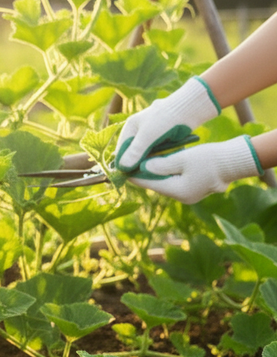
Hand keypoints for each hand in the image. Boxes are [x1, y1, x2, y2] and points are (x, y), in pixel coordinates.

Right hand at [115, 76, 219, 171]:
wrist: (189, 108)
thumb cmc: (165, 119)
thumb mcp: (147, 136)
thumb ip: (135, 152)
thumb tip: (121, 168)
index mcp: (131, 127)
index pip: (121, 149)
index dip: (123, 163)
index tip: (125, 176)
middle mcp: (139, 131)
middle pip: (133, 152)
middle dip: (135, 164)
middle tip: (138, 178)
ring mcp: (152, 134)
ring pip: (145, 153)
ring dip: (147, 162)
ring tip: (148, 174)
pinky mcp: (163, 138)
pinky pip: (156, 152)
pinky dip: (156, 159)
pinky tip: (158, 167)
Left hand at [128, 135, 262, 203]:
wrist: (235, 161)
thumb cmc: (209, 158)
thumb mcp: (182, 159)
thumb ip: (161, 164)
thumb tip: (142, 167)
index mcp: (178, 191)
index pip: (150, 184)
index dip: (135, 177)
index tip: (122, 171)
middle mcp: (183, 197)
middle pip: (157, 186)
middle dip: (144, 176)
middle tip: (129, 167)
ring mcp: (190, 195)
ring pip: (166, 184)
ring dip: (154, 175)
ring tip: (140, 165)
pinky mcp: (195, 189)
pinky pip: (175, 182)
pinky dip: (166, 174)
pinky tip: (159, 166)